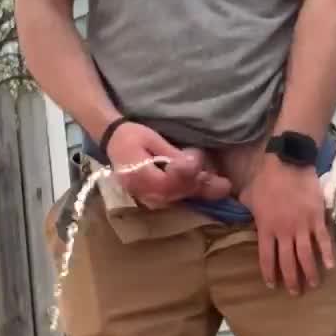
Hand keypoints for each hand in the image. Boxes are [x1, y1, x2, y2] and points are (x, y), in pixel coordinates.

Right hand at [107, 122, 231, 209]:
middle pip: (176, 194)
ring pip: (177, 199)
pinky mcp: (151, 197)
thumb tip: (192, 166)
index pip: (169, 184)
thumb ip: (171, 156)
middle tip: (223, 183)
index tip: (200, 161)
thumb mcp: (151, 139)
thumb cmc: (131, 135)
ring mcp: (145, 198)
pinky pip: (174, 198)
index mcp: (139, 177)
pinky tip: (208, 189)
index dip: (188, 176)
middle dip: (199, 186)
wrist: (112, 140)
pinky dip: (191, 192)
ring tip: (221, 186)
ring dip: (199, 192)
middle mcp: (142, 193)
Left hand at [239, 156, 334, 292]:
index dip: (269, 274)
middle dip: (291, 280)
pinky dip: (327, 254)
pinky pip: (323, 240)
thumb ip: (247, 210)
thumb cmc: (266, 179)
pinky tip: (330, 266)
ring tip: (313, 285)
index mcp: (266, 228)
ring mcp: (302, 226)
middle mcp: (284, 232)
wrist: (288, 163)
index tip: (272, 285)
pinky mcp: (317, 218)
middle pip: (288, 262)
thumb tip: (239, 212)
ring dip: (310, 273)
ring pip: (306, 256)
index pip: (267, 258)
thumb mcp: (249, 196)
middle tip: (294, 292)